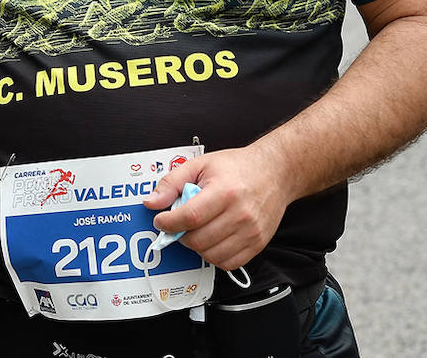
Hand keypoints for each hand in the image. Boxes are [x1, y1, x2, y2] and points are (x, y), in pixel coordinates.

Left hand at [142, 146, 292, 270]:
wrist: (274, 172)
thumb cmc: (238, 168)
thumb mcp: (200, 164)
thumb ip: (172, 182)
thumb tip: (152, 201)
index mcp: (224, 191)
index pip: (190, 217)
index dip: (169, 222)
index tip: (161, 220)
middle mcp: (240, 214)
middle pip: (198, 240)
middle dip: (180, 235)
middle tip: (179, 224)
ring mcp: (251, 232)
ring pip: (211, 255)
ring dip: (196, 247)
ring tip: (196, 230)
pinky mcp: (257, 243)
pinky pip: (229, 263)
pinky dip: (214, 256)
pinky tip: (212, 240)